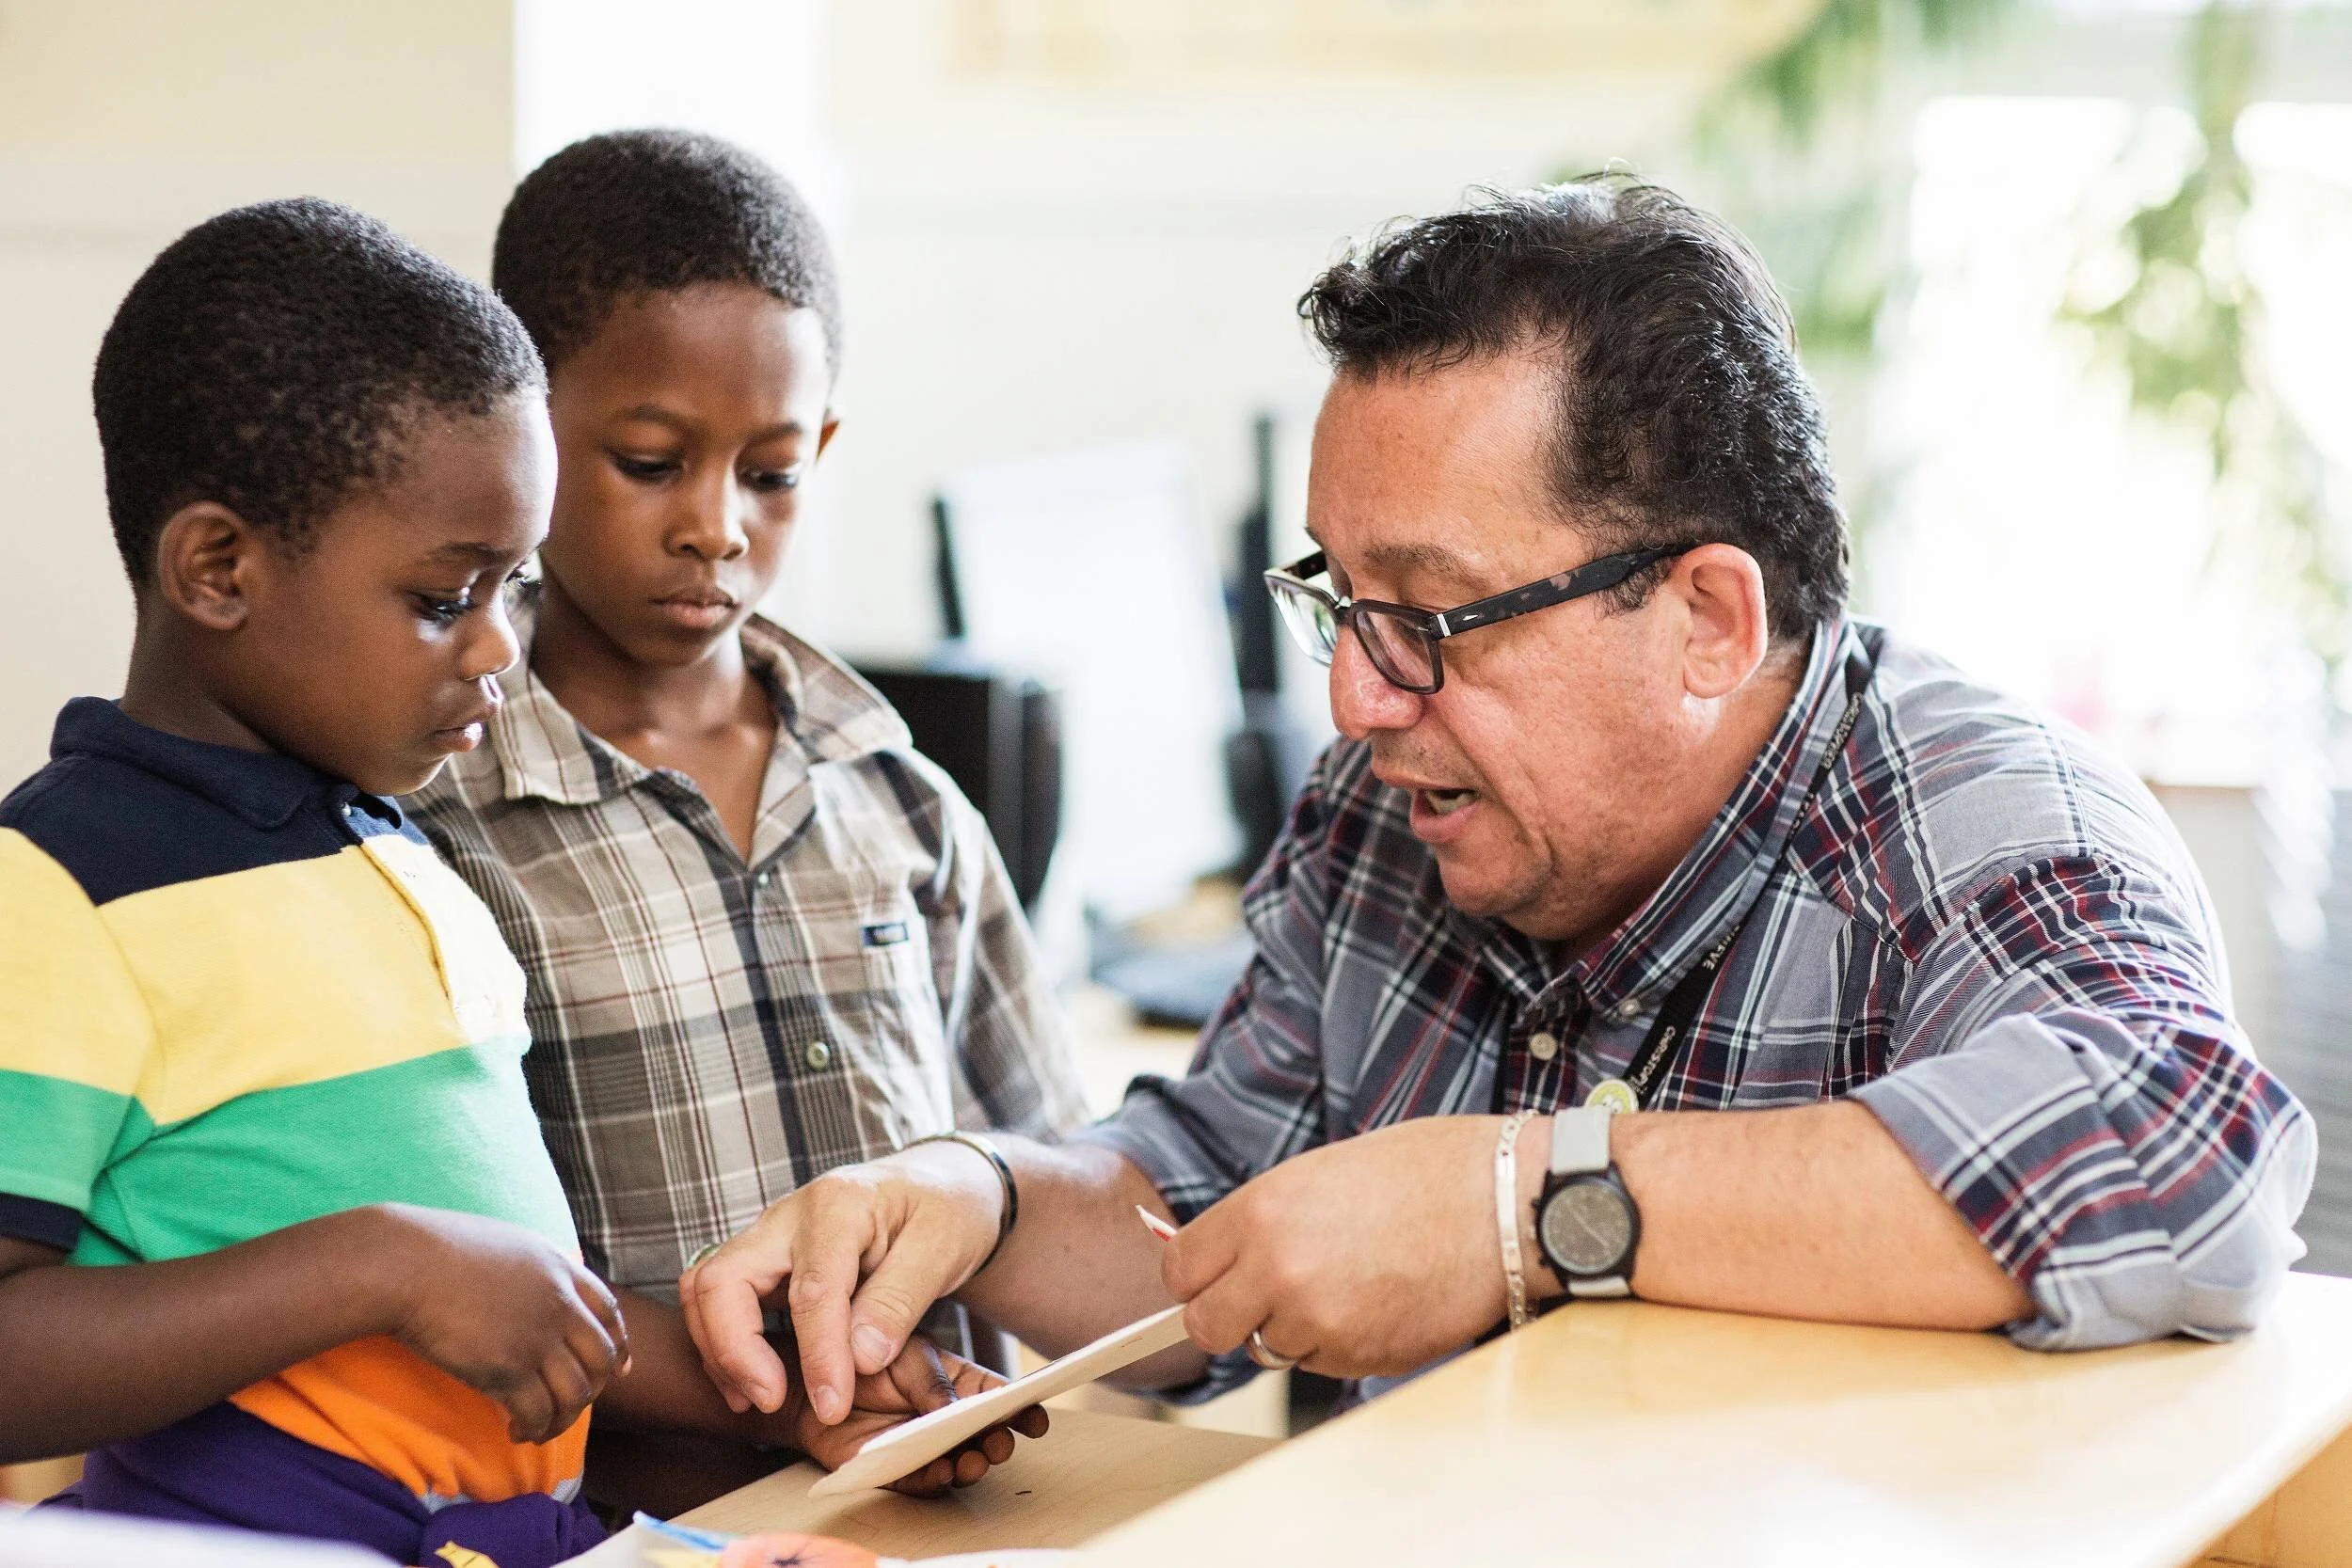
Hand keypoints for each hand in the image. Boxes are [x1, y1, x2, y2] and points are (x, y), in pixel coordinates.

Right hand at [372, 1203, 629, 1443]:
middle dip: (593, 1390)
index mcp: (560, 1269)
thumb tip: (533, 1289)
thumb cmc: (437, 1249)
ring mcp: (537, 1337)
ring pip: (577, 1394)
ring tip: (540, 1429)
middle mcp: (559, 1303)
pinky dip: (534, 1430)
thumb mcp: (506, 1243)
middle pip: (601, 1359)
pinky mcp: (507, 1369)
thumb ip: (532, 1269)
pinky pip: (539, 1413)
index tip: (619, 1369)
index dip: (619, 1344)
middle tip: (570, 1407)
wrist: (405, 1264)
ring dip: (563, 1420)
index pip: (610, 1313)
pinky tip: (516, 1432)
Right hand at [680, 1145, 1002, 1423]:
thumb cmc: (945, 1212)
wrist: (938, 1186)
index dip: (819, 1356)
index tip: (833, 1406)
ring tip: (756, 1399)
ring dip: (719, 1348)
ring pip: (706, 1288)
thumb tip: (859, 1359)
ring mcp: (769, 1236)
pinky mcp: (764, 1259)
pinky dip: (722, 1342)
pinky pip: (718, 1299)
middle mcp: (788, 1216)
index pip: (812, 1290)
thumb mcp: (943, 1249)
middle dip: (735, 1349)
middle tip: (771, 1401)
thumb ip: (899, 1301)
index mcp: (839, 1206)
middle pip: (723, 1279)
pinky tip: (753, 1383)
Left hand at [778, 1336, 1048, 1496]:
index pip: (994, 1397)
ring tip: (972, 1462)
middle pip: (980, 1436)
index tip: (1035, 1417)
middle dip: (996, 1443)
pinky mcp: (891, 1469)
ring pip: (954, 1462)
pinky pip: (916, 1481)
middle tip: (1000, 1444)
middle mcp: (943, 1418)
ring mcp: (920, 1445)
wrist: (812, 1377)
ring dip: (969, 1466)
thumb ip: (932, 1379)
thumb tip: (956, 1408)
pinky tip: (941, 1473)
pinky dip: (930, 1481)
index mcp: (956, 1382)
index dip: (1018, 1408)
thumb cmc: (864, 1354)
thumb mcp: (906, 1353)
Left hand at [1161, 1116, 1517, 1378]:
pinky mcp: (1359, 1357)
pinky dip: (1341, 1343)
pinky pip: (1322, 1363)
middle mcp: (1277, 1269)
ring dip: (1295, 1328)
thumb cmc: (1423, 1172)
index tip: (1214, 1278)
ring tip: (1351, 1282)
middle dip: (1232, 1317)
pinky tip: (1381, 1300)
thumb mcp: (1319, 1175)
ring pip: (1270, 1348)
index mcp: (1259, 1211)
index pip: (1180, 1272)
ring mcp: (1318, 1320)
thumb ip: (1263, 1221)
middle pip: (1206, 1328)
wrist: (1504, 1200)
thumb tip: (1223, 1259)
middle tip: (1271, 1295)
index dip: (1197, 1278)